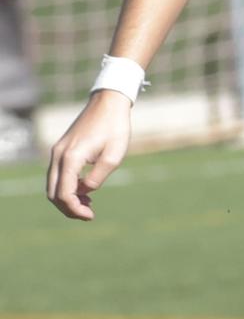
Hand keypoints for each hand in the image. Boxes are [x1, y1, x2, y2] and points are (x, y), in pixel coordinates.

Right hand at [47, 92, 133, 221]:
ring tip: (88, 203)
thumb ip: (97, 177)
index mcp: (71, 158)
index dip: (75, 209)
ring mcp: (57, 151)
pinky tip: (84, 189)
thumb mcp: (114, 156)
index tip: (91, 216)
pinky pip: (57, 174)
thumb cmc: (115, 128)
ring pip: (52, 184)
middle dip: (68, 208)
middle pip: (52, 193)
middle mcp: (58, 155)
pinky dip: (66, 186)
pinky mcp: (61, 149)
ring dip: (66, 198)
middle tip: (88, 214)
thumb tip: (85, 191)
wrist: (108, 103)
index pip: (64, 194)